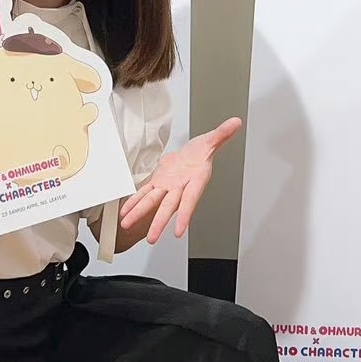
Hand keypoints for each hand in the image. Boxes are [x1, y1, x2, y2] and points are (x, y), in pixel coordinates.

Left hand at [119, 118, 242, 242]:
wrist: (194, 154)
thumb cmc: (202, 151)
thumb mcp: (213, 139)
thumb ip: (222, 133)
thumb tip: (235, 123)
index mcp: (195, 180)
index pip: (190, 200)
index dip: (185, 215)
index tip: (179, 231)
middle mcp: (180, 187)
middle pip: (169, 206)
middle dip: (159, 222)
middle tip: (151, 238)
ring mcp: (168, 186)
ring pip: (153, 202)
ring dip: (140, 213)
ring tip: (127, 225)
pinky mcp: (158, 182)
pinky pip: (145, 193)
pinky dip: (135, 201)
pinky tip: (125, 211)